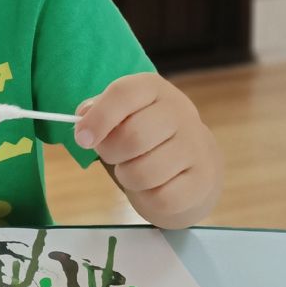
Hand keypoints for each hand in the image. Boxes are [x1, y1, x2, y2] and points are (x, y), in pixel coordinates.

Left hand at [73, 73, 221, 228]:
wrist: (194, 163)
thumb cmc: (147, 135)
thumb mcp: (122, 114)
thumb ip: (98, 112)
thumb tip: (82, 120)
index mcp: (154, 89)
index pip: (124, 93)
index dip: (98, 117)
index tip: (82, 138)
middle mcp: (180, 112)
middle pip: (132, 136)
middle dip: (111, 153)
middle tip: (112, 155)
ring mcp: (196, 146)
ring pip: (144, 172)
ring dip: (128, 176)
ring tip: (134, 169)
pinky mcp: (203, 180)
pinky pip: (161, 198)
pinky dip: (148, 198)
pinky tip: (154, 187)